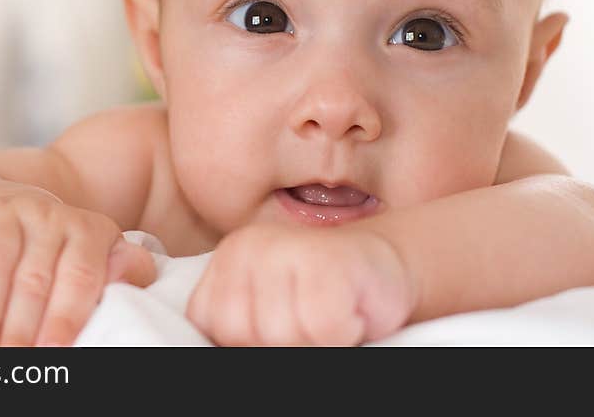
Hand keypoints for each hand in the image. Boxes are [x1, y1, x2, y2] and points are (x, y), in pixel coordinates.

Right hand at [0, 189, 155, 345]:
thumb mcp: (97, 256)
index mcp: (88, 229)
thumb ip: (124, 268)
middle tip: (11, 360)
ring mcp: (5, 210)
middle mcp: (48, 213)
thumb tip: (128, 276)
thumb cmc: (58, 252)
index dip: (67, 315)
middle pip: (34, 275)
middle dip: (21, 324)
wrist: (3, 208)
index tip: (54, 349)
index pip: (81, 274)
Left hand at [186, 223, 414, 345]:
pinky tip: (348, 309)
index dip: (246, 342)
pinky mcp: (327, 262)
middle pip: (241, 334)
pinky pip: (322, 329)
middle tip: (307, 320)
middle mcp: (250, 246)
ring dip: (312, 339)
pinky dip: (342, 332)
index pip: (211, 325)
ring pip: (279, 335)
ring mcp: (286, 248)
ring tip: (327, 313)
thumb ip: (241, 326)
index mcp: (228, 259)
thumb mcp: (264, 309)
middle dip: (278, 343)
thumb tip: (228, 348)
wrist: (381, 265)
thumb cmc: (323, 296)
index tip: (278, 327)